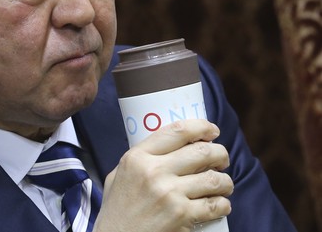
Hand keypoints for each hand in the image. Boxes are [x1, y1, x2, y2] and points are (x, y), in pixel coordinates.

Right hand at [94, 119, 232, 231]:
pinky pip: (216, 205)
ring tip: (223, 184)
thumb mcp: (119, 174)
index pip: (177, 131)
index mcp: (138, 157)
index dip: (201, 127)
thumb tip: (169, 145)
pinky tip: (220, 204)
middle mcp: (155, 172)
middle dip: (220, 153)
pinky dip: (223, 204)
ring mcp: (170, 195)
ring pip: (214, 179)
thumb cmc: (117, 209)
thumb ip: (140, 158)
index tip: (212, 130)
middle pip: (202, 152)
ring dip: (225, 181)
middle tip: (222, 159)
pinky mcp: (182, 217)